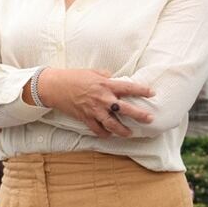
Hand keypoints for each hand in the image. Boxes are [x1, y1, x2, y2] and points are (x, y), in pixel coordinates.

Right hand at [36, 68, 154, 137]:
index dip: (141, 90)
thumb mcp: (92, 72)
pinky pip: (97, 129)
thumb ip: (105, 76)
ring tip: (130, 133)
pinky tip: (109, 135)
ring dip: (123, 130)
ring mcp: (94, 110)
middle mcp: (102, 99)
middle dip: (139, 115)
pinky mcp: (86, 118)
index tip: (152, 93)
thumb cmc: (74, 76)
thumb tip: (113, 78)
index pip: (128, 88)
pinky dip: (104, 133)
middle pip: (125, 109)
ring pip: (112, 124)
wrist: (55, 86)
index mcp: (105, 85)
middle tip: (149, 119)